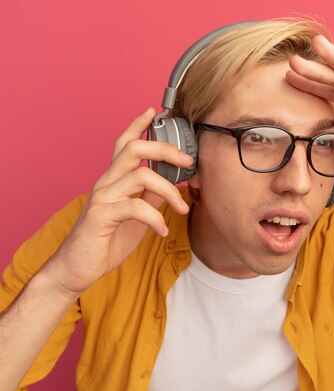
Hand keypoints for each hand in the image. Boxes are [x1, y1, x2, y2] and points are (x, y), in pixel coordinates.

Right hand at [45, 108, 192, 297]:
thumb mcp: (136, 216)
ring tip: (181, 210)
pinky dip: (155, 219)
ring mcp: (102, 197)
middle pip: (133, 149)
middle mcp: (106, 182)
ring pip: (140, 176)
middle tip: (187, 162)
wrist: (77, 269)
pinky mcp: (100, 216)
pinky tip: (162, 232)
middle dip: (164, 149)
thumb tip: (170, 183)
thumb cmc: (106, 241)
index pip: (124, 144)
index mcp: (114, 180)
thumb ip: (150, 196)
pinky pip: (135, 207)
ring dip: (170, 191)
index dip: (138, 125)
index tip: (154, 111)